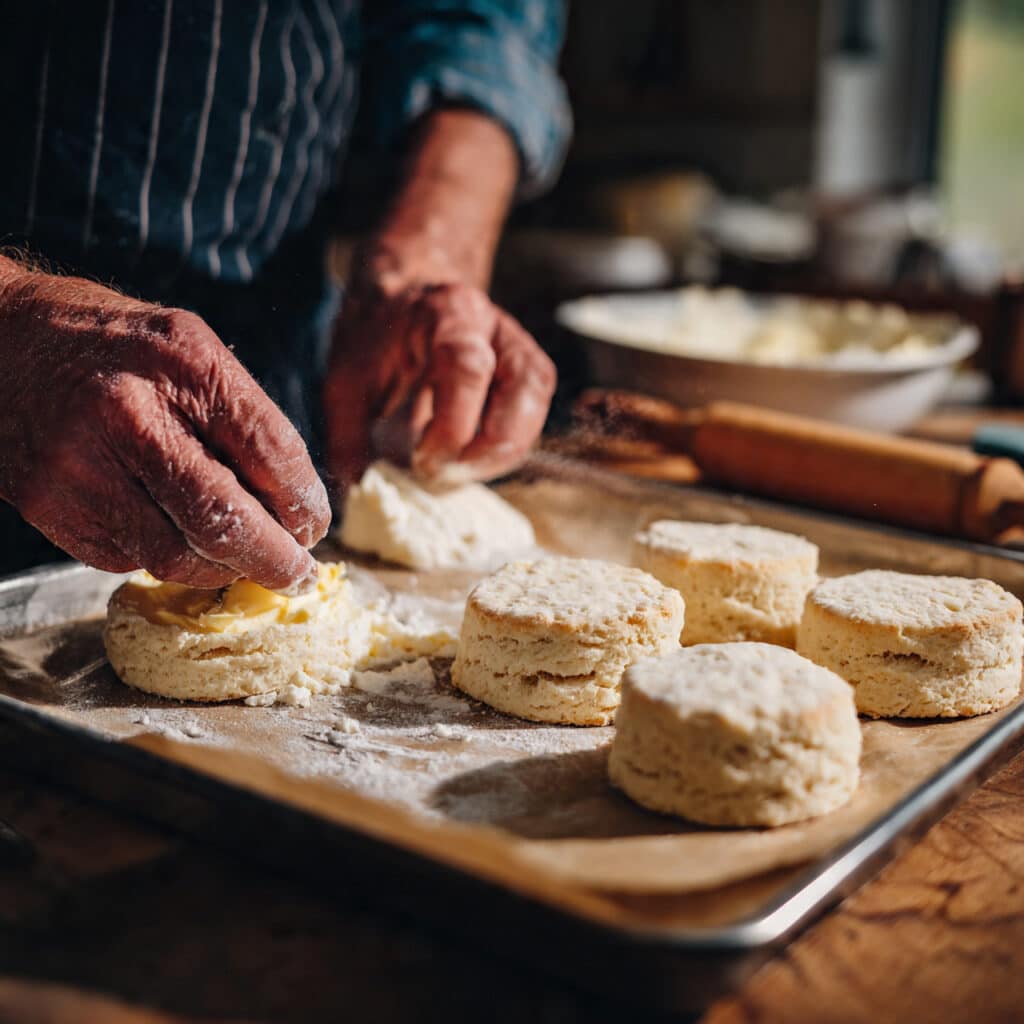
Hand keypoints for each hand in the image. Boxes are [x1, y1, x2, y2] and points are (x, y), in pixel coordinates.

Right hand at [0, 262, 329, 590]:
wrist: (0, 341)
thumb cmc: (115, 345)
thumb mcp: (191, 349)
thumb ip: (243, 417)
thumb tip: (296, 504)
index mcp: (184, 363)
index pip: (270, 453)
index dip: (303, 503)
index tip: (314, 527)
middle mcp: (131, 415)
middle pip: (223, 519)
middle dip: (274, 560)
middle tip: (297, 573)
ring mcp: (83, 466)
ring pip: (176, 556)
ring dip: (223, 570)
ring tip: (244, 562)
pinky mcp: (51, 506)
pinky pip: (129, 558)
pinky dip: (167, 557)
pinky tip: (178, 536)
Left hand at [324, 276, 556, 488]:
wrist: (402, 298)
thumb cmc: (375, 339)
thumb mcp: (345, 381)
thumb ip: (349, 436)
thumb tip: (356, 490)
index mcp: (446, 315)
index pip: (468, 369)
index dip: (453, 427)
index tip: (423, 461)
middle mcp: (494, 325)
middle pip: (523, 387)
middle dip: (486, 449)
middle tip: (442, 474)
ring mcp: (519, 345)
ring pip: (536, 403)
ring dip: (503, 452)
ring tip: (458, 470)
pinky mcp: (530, 369)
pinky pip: (535, 413)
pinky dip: (508, 445)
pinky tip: (473, 457)